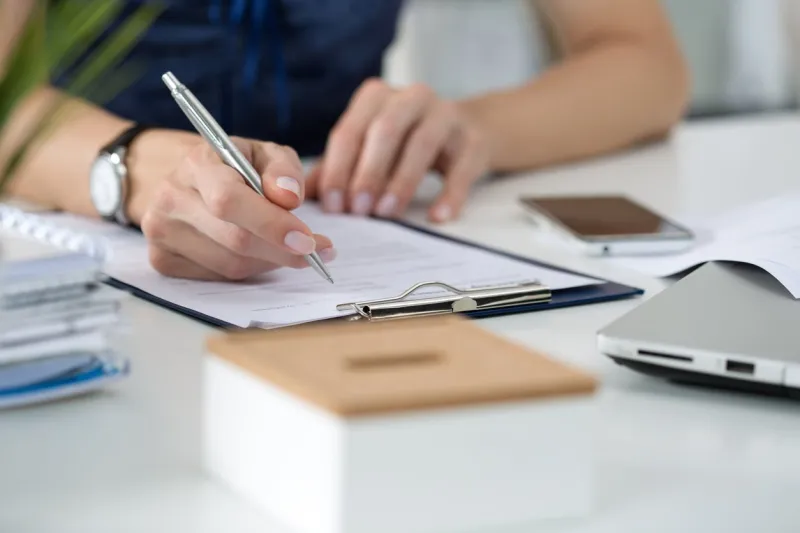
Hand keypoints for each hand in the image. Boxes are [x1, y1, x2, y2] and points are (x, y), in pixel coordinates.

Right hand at [135, 133, 334, 280]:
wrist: (189, 181)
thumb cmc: (234, 167)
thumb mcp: (264, 155)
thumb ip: (282, 169)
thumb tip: (289, 197)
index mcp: (197, 163)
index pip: (229, 200)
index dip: (271, 223)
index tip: (307, 240)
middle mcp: (171, 197)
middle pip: (234, 239)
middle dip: (281, 250)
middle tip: (315, 252)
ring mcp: (161, 231)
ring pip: (230, 264)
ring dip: (269, 261)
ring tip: (287, 248)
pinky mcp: (163, 259)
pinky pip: (218, 277)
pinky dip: (249, 270)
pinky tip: (258, 254)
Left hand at [308, 78, 490, 221]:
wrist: (467, 132)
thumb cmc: (405, 143)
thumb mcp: (368, 148)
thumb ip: (335, 169)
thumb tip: (298, 196)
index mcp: (376, 97)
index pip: (350, 130)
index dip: (338, 169)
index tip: (333, 206)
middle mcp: (411, 97)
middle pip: (385, 131)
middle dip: (368, 172)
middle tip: (358, 210)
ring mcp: (446, 115)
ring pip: (422, 144)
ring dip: (402, 181)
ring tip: (387, 213)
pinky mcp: (474, 140)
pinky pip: (461, 167)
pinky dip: (450, 194)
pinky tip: (437, 217)